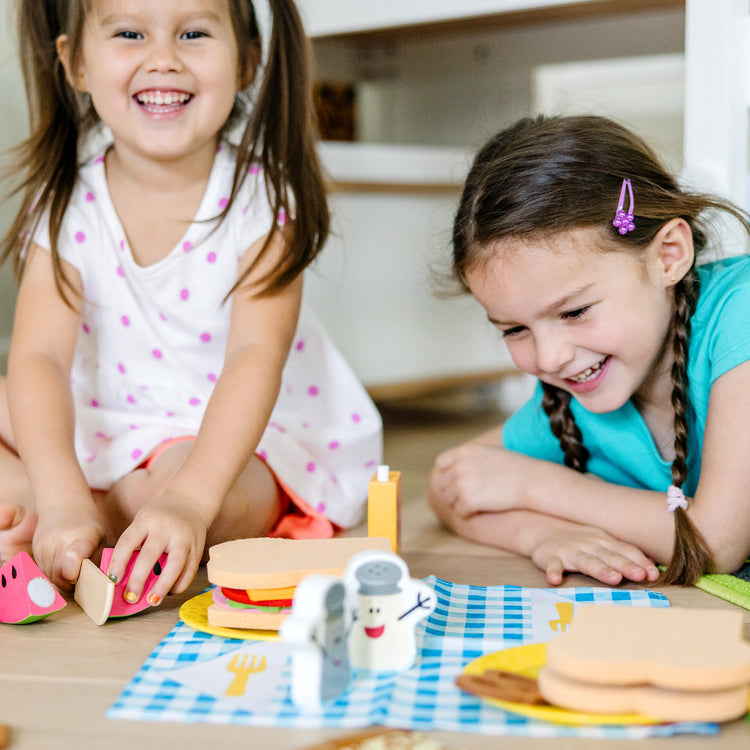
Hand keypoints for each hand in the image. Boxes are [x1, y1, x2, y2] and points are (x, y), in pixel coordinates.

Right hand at [32, 500, 103, 590]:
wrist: (63, 503)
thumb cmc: (88, 522)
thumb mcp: (100, 538)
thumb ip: (98, 561)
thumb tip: (98, 584)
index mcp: (80, 538)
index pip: (73, 560)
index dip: (75, 573)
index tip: (80, 577)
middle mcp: (58, 543)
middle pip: (60, 577)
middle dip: (71, 584)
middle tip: (82, 581)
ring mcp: (44, 547)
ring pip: (50, 577)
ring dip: (61, 580)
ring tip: (74, 573)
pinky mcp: (35, 551)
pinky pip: (43, 571)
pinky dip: (53, 574)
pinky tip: (63, 566)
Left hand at [106, 492, 209, 605]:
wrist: (191, 501)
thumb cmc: (160, 517)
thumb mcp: (143, 521)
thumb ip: (135, 544)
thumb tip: (123, 579)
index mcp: (147, 519)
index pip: (128, 542)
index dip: (118, 563)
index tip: (112, 581)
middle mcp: (166, 527)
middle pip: (150, 556)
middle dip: (138, 580)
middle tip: (130, 597)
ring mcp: (184, 537)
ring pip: (174, 565)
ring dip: (162, 586)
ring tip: (152, 600)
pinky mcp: (198, 547)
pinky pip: (189, 570)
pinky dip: (179, 584)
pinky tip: (169, 592)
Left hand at [430, 443, 525, 519]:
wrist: (530, 480)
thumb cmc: (514, 467)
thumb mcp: (488, 453)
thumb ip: (469, 458)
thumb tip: (456, 468)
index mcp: (463, 451)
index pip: (441, 463)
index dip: (448, 473)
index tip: (458, 481)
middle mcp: (459, 466)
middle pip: (443, 484)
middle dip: (454, 491)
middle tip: (472, 496)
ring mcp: (461, 483)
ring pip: (449, 499)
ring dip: (461, 503)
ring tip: (480, 502)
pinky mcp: (467, 500)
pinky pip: (460, 511)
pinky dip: (469, 513)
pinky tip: (483, 509)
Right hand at [531, 526, 660, 585]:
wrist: (544, 532)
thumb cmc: (580, 542)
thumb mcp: (603, 543)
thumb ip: (624, 553)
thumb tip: (653, 563)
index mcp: (604, 542)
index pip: (625, 550)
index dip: (640, 561)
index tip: (654, 574)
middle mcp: (589, 545)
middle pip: (610, 556)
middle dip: (626, 566)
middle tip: (640, 576)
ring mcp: (569, 551)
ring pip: (587, 561)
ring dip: (600, 569)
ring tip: (614, 579)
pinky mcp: (550, 558)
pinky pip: (552, 566)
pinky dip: (553, 572)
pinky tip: (555, 580)